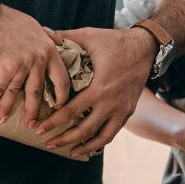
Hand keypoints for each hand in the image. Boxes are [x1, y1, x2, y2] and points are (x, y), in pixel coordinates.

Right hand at [0, 4, 70, 126]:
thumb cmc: (13, 21)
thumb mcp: (37, 29)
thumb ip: (48, 40)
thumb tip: (57, 44)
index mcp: (50, 51)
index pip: (62, 79)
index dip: (61, 96)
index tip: (58, 107)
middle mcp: (38, 60)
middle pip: (38, 91)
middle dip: (33, 111)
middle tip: (32, 125)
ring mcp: (22, 65)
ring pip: (16, 93)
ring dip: (7, 108)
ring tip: (3, 120)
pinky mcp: (5, 67)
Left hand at [35, 26, 156, 156]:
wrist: (145, 48)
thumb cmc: (115, 41)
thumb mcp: (89, 36)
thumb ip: (64, 37)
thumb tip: (41, 31)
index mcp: (98, 88)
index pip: (70, 112)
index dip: (52, 122)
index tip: (39, 128)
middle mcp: (111, 103)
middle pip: (84, 130)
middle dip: (64, 139)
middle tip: (47, 143)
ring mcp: (122, 109)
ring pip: (102, 137)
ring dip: (84, 147)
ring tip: (70, 152)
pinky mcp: (128, 111)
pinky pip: (113, 132)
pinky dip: (101, 141)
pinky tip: (90, 145)